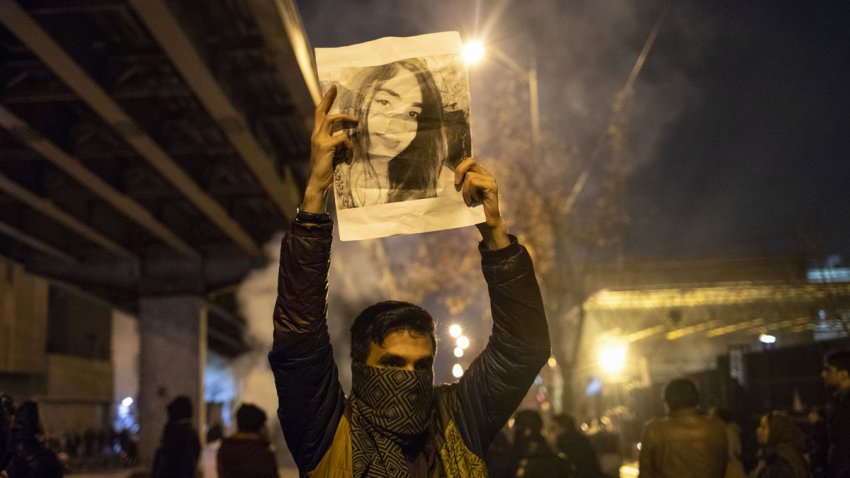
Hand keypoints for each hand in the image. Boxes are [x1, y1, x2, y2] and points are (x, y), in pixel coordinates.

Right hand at [302, 85, 357, 212]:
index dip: (325, 100)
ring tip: (357, 121)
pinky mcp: (326, 146)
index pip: (319, 114)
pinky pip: (342, 138)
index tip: (332, 89)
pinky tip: (350, 153)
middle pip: (322, 112)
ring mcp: (319, 140)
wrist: (318, 182)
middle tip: (336, 89)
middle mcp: (316, 135)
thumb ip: (336, 142)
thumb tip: (348, 134)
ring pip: (333, 120)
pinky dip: (349, 144)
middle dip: (329, 99)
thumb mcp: (332, 152)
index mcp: (317, 135)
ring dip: (346, 119)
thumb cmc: (326, 168)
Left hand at [454, 157, 509, 249]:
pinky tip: (475, 201)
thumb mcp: (463, 194)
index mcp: (480, 175)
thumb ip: (459, 183)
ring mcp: (490, 180)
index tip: (455, 182)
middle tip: (457, 185)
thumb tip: (443, 173)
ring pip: (470, 176)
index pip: (468, 161)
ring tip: (470, 201)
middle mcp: (486, 175)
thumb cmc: (472, 210)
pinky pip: (474, 182)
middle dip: (459, 172)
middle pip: (470, 161)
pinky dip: (470, 193)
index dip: (459, 168)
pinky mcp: (491, 186)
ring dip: (465, 190)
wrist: (485, 224)